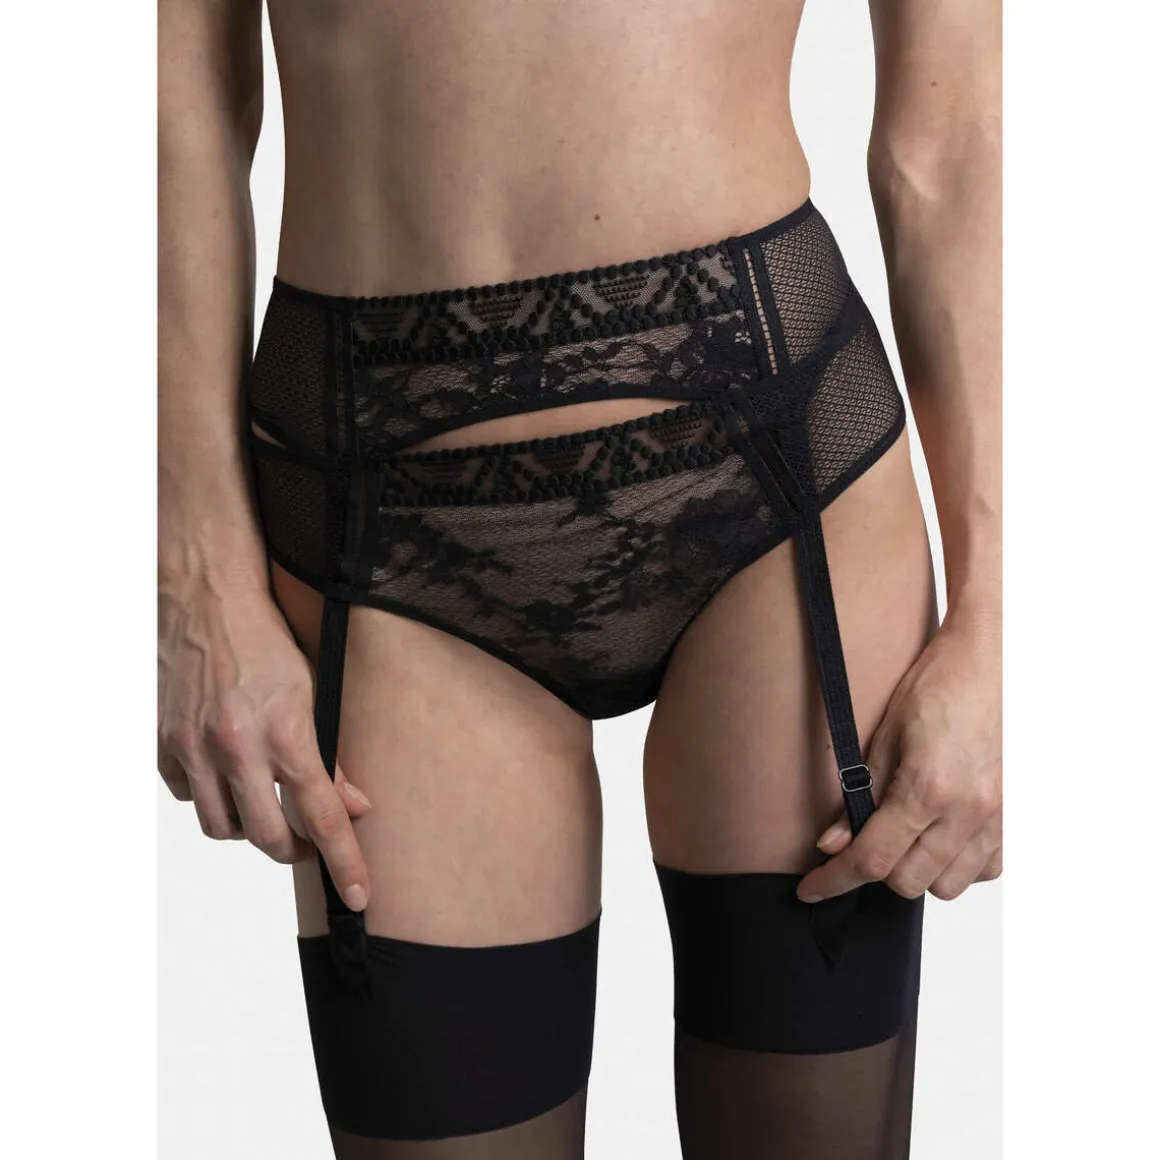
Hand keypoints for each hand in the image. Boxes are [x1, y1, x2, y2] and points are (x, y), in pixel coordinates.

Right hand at [158, 574, 371, 910]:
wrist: (205, 599)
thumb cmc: (267, 641)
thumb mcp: (314, 691)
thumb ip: (331, 754)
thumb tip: (354, 805)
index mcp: (284, 729)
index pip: (324, 814)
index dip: (345, 860)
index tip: (359, 895)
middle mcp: (236, 745)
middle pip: (268, 836)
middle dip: (294, 850)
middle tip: (308, 841)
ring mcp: (193, 748)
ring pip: (223, 828)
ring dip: (250, 829)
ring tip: (267, 807)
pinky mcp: (164, 744)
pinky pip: (190, 798)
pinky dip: (213, 799)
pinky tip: (228, 777)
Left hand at [797, 610, 1000, 903]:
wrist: (989, 663)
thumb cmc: (937, 687)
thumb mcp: (885, 736)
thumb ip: (860, 796)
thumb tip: (833, 843)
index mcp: (930, 788)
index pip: (872, 859)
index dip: (834, 880)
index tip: (812, 889)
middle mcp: (968, 811)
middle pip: (908, 882)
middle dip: (877, 869)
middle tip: (863, 840)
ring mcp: (997, 818)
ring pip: (948, 885)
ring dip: (918, 870)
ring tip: (905, 835)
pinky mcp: (1014, 817)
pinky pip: (985, 870)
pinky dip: (958, 864)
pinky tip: (941, 835)